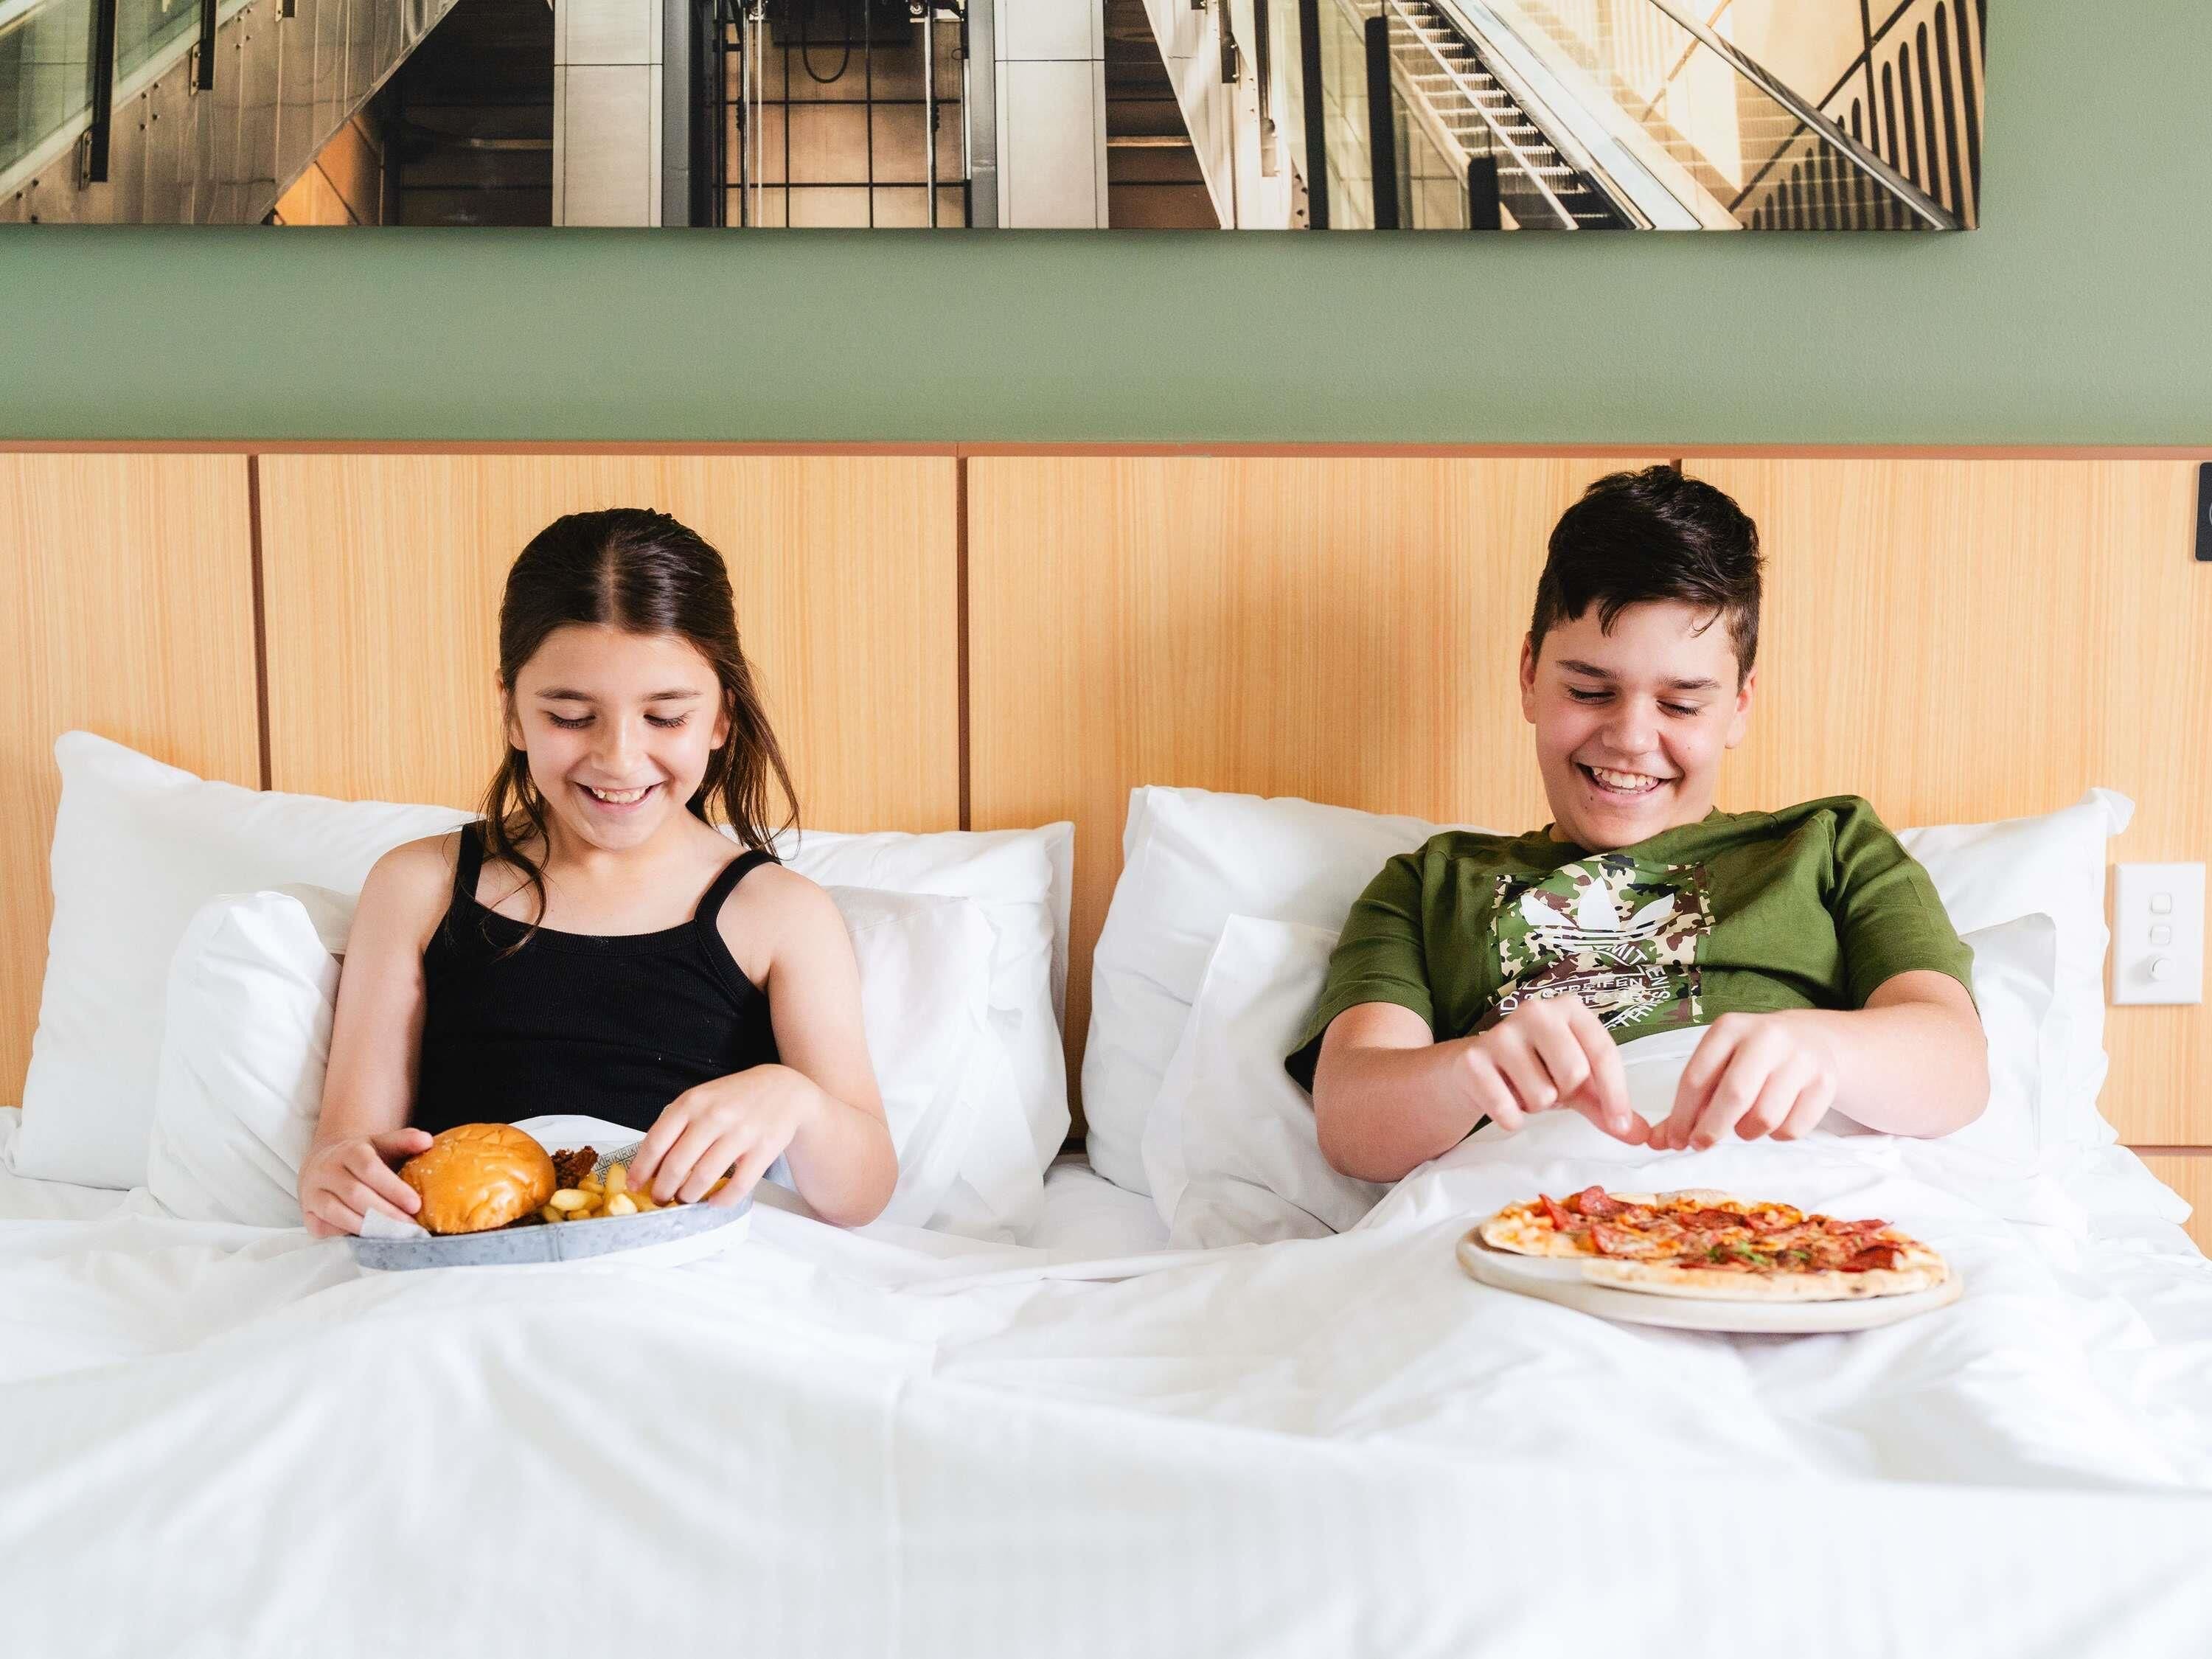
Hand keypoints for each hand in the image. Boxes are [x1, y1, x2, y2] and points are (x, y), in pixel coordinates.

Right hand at [299, 1127, 431, 1236]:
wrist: (325, 1164)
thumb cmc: (362, 1159)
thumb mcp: (382, 1144)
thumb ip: (404, 1141)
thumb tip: (427, 1141)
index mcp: (349, 1151)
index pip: (369, 1169)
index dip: (393, 1188)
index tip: (415, 1204)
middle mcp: (326, 1171)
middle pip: (355, 1194)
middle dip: (386, 1213)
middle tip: (410, 1227)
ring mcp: (313, 1193)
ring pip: (337, 1213)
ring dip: (367, 1227)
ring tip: (393, 1235)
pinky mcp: (307, 1214)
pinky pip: (322, 1228)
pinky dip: (344, 1234)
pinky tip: (367, 1238)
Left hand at [628, 1066, 815, 1207]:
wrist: (783, 1089)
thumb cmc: (734, 1099)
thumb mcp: (701, 1099)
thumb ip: (676, 1125)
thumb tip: (650, 1165)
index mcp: (693, 1102)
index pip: (657, 1142)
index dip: (641, 1169)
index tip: (636, 1186)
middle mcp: (715, 1116)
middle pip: (677, 1165)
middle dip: (663, 1190)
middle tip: (661, 1199)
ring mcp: (741, 1133)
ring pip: (704, 1178)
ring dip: (688, 1196)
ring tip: (685, 1199)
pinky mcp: (764, 1149)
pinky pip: (738, 1186)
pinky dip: (721, 1200)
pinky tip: (714, 1201)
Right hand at [1457, 996, 1643, 1144]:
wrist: (1475, 1070)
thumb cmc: (1536, 1070)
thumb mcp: (1576, 1084)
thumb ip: (1607, 1106)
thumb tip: (1642, 1136)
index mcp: (1568, 1009)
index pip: (1602, 1051)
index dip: (1616, 1093)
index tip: (1623, 1125)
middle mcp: (1534, 1011)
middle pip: (1574, 1072)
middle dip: (1566, 1094)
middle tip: (1551, 1088)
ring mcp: (1500, 1033)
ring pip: (1542, 1095)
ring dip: (1536, 1106)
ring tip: (1523, 1089)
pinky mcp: (1472, 1060)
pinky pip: (1507, 1110)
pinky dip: (1510, 1118)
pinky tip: (1501, 1098)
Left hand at [1651, 1012, 1838, 1150]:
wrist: (1814, 1040)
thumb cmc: (1752, 1058)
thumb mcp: (1719, 1065)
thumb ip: (1688, 1103)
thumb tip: (1655, 1142)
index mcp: (1730, 1028)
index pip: (1696, 1077)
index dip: (1681, 1116)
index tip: (1675, 1141)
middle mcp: (1766, 1037)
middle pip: (1734, 1096)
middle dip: (1712, 1129)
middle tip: (1701, 1144)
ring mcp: (1800, 1058)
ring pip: (1764, 1118)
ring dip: (1747, 1132)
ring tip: (1745, 1124)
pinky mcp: (1825, 1082)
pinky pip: (1793, 1129)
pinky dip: (1778, 1135)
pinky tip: (1776, 1119)